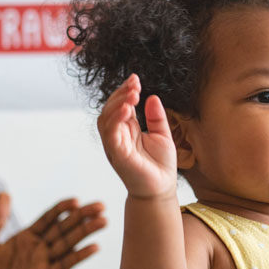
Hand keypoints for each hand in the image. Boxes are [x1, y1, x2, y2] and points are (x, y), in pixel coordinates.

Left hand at [0, 193, 106, 268]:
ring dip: (86, 232)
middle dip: (82, 216)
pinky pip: (64, 265)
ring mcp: (44, 264)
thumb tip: (4, 193)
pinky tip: (94, 247)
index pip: (48, 219)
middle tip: (101, 206)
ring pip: (68, 244)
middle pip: (64, 228)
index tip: (76, 200)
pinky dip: (79, 256)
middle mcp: (38, 249)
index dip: (62, 209)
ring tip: (103, 221)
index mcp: (26, 238)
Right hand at [96, 74, 177, 197]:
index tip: (135, 79)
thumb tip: (152, 97)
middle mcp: (118, 136)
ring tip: (132, 94)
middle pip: (110, 109)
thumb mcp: (162, 135)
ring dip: (117, 104)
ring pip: (106, 119)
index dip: (125, 91)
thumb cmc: (160, 166)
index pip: (120, 106)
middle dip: (120, 94)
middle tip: (135, 85)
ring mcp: (115, 146)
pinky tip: (127, 110)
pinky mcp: (117, 155)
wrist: (162, 189)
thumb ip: (156, 117)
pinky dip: (116, 120)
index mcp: (127, 130)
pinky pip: (111, 134)